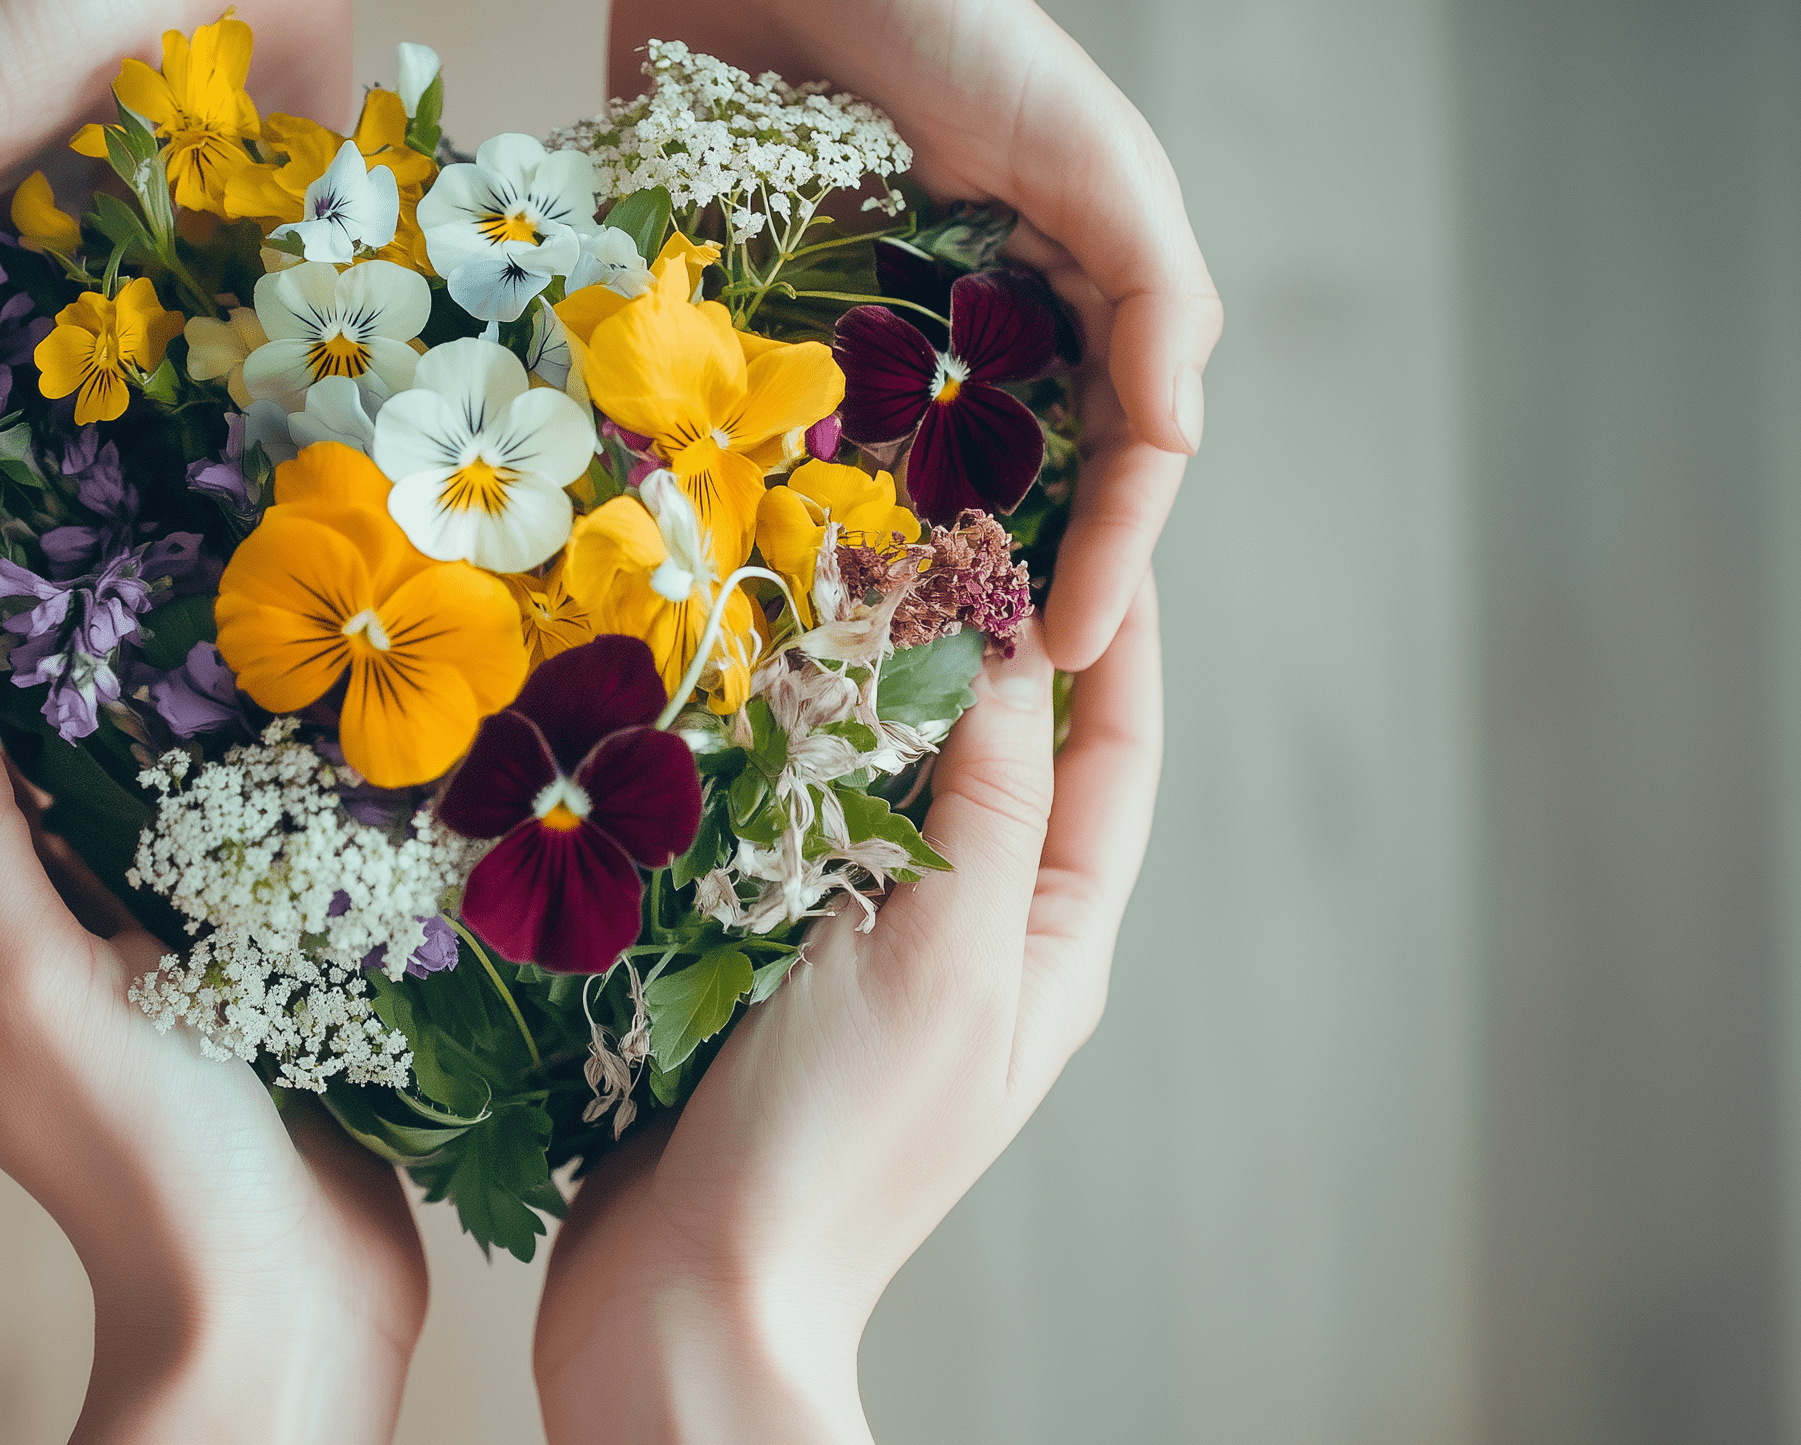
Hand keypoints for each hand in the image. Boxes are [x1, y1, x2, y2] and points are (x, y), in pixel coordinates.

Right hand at [0, 0, 351, 642]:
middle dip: (19, 605)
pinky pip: (258, 421)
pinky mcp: (262, 313)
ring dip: (141, 582)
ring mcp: (158, 338)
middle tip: (31, 715)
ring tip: (152, 695)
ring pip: (141, 488)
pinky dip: (260, 496)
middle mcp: (49, 344)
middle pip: (21, 505)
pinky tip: (273, 589)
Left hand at [0, 531, 424, 1441]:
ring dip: (52, 631)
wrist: (287, 1298)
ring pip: (47, 740)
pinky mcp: (184, 924)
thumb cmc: (145, 1158)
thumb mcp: (30, 983)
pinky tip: (202, 629)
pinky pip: (145, 786)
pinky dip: (152, 702)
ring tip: (80, 497)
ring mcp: (88, 917)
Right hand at [532, 582, 1164, 1442]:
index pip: (1114, 749)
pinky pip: (787, 822)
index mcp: (1051, 939)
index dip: (1115, 627)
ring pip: (887, 773)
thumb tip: (1019, 641)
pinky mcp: (761, 956)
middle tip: (945, 502)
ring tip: (843, 562)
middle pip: (1005, 747)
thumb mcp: (941, 958)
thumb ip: (990, 802)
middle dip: (982, 628)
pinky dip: (775, 744)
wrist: (686, 1297)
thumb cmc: (836, 1146)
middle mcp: (971, 933)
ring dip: (870, 675)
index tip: (1090, 507)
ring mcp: (864, 946)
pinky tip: (738, 685)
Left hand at [610, 0, 1219, 669]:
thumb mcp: (1095, 157)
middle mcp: (940, 346)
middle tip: (941, 700)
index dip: (1096, 568)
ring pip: (839, 493)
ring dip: (834, 577)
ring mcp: (822, 339)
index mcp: (1051, 317)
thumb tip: (1176, 450)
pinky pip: (710, 429)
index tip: (1056, 658)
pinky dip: (710, 497)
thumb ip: (1155, 301)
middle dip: (961, 599)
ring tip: (821, 667)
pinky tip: (702, 572)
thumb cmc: (959, 23)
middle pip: (966, 506)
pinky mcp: (710, 315)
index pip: (1097, 474)